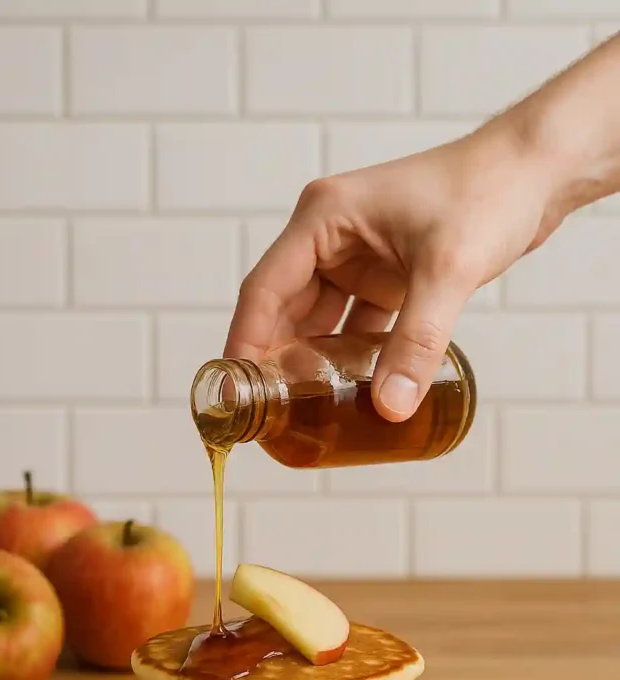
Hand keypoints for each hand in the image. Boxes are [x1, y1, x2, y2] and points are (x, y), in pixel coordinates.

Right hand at [224, 116, 561, 421]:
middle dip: (276, 359)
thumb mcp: (447, 270)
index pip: (265, 288)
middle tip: (269, 413)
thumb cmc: (490, 190)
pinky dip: (351, 355)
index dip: (247, 341)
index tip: (237, 389)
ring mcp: (358, 256)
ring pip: (319, 320)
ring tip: (302, 410)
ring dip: (313, 360)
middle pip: (285, 309)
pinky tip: (351, 389)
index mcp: (324, 218)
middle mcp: (331, 236)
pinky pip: (355, 323)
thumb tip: (390, 407)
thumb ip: (416, 341)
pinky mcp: (386, 274)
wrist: (538, 170)